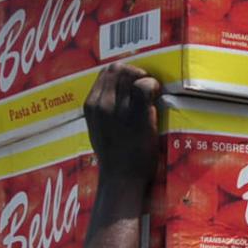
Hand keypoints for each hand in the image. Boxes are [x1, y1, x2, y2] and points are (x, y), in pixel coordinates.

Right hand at [82, 63, 161, 195]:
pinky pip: (145, 85)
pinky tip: (157, 96)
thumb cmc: (112, 158)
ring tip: (151, 93)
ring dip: (145, 78)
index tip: (132, 84)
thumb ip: (103, 111)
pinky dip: (154, 85)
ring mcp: (118, 108)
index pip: (105, 73)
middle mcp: (101, 103)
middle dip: (134, 72)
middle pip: (118, 69)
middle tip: (145, 87)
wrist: (121, 179)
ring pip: (131, 74)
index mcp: (90, 106)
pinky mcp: (137, 114)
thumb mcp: (98, 130)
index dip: (123, 73)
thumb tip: (115, 96)